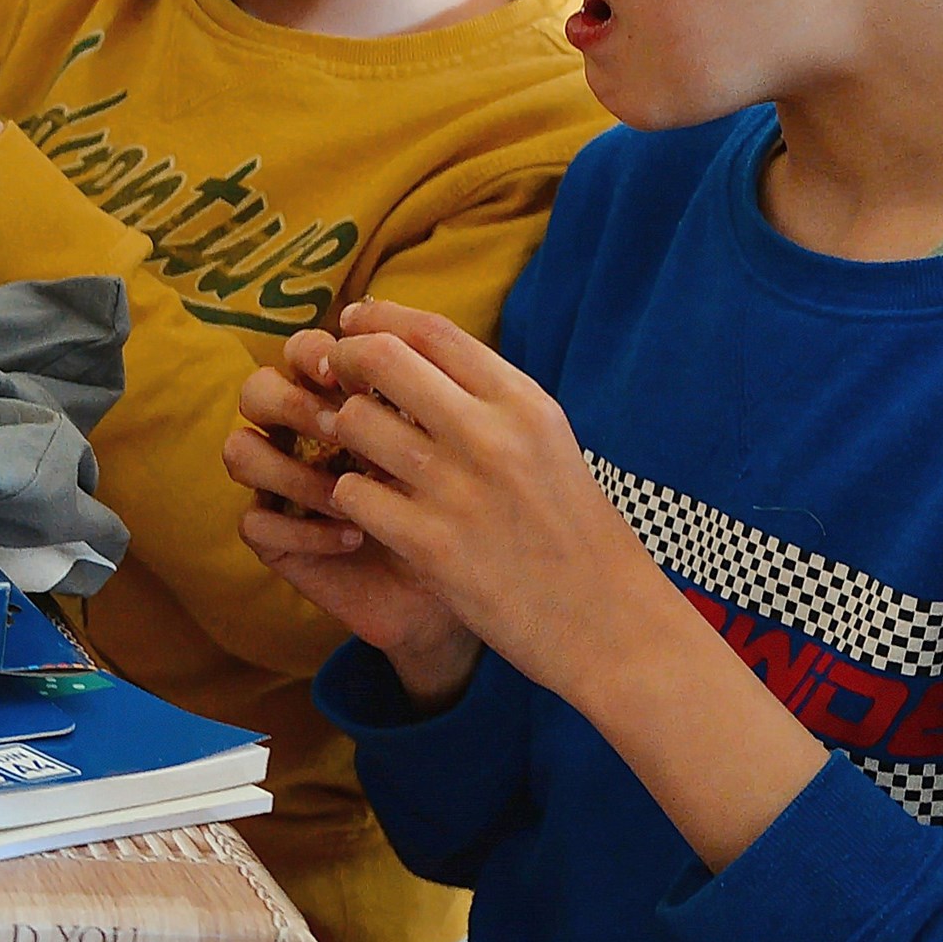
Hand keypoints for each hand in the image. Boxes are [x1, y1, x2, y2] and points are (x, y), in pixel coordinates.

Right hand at [224, 340, 480, 708]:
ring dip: (290, 468)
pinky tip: (353, 537)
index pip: (305, 351)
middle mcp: (303, 435)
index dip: (316, 353)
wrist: (473, 583)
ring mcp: (284, 484)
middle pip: (257, 389)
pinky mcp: (279, 538)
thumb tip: (409, 355)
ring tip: (346, 493)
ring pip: (241, 451)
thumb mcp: (463, 446)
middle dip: (292, 402)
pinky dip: (303, 528)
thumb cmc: (472, 504)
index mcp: (342, 397)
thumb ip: (435, 397)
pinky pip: (255, 521)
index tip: (360, 378)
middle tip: (338, 427)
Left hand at [258, 302, 824, 866]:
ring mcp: (458, 489)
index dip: (378, 319)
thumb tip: (405, 344)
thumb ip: (485, 397)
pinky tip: (368, 512)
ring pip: (353, 423)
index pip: (432, 330)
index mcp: (524, 404)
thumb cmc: (571, 529)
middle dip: (345, 363)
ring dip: (341, 435)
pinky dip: (349, 498)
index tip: (353, 326)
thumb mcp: (546, 443)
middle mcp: (492, 435)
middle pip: (382, 359)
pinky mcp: (431, 545)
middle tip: (333, 382)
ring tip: (358, 455)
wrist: (609, 622)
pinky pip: (352, 493)